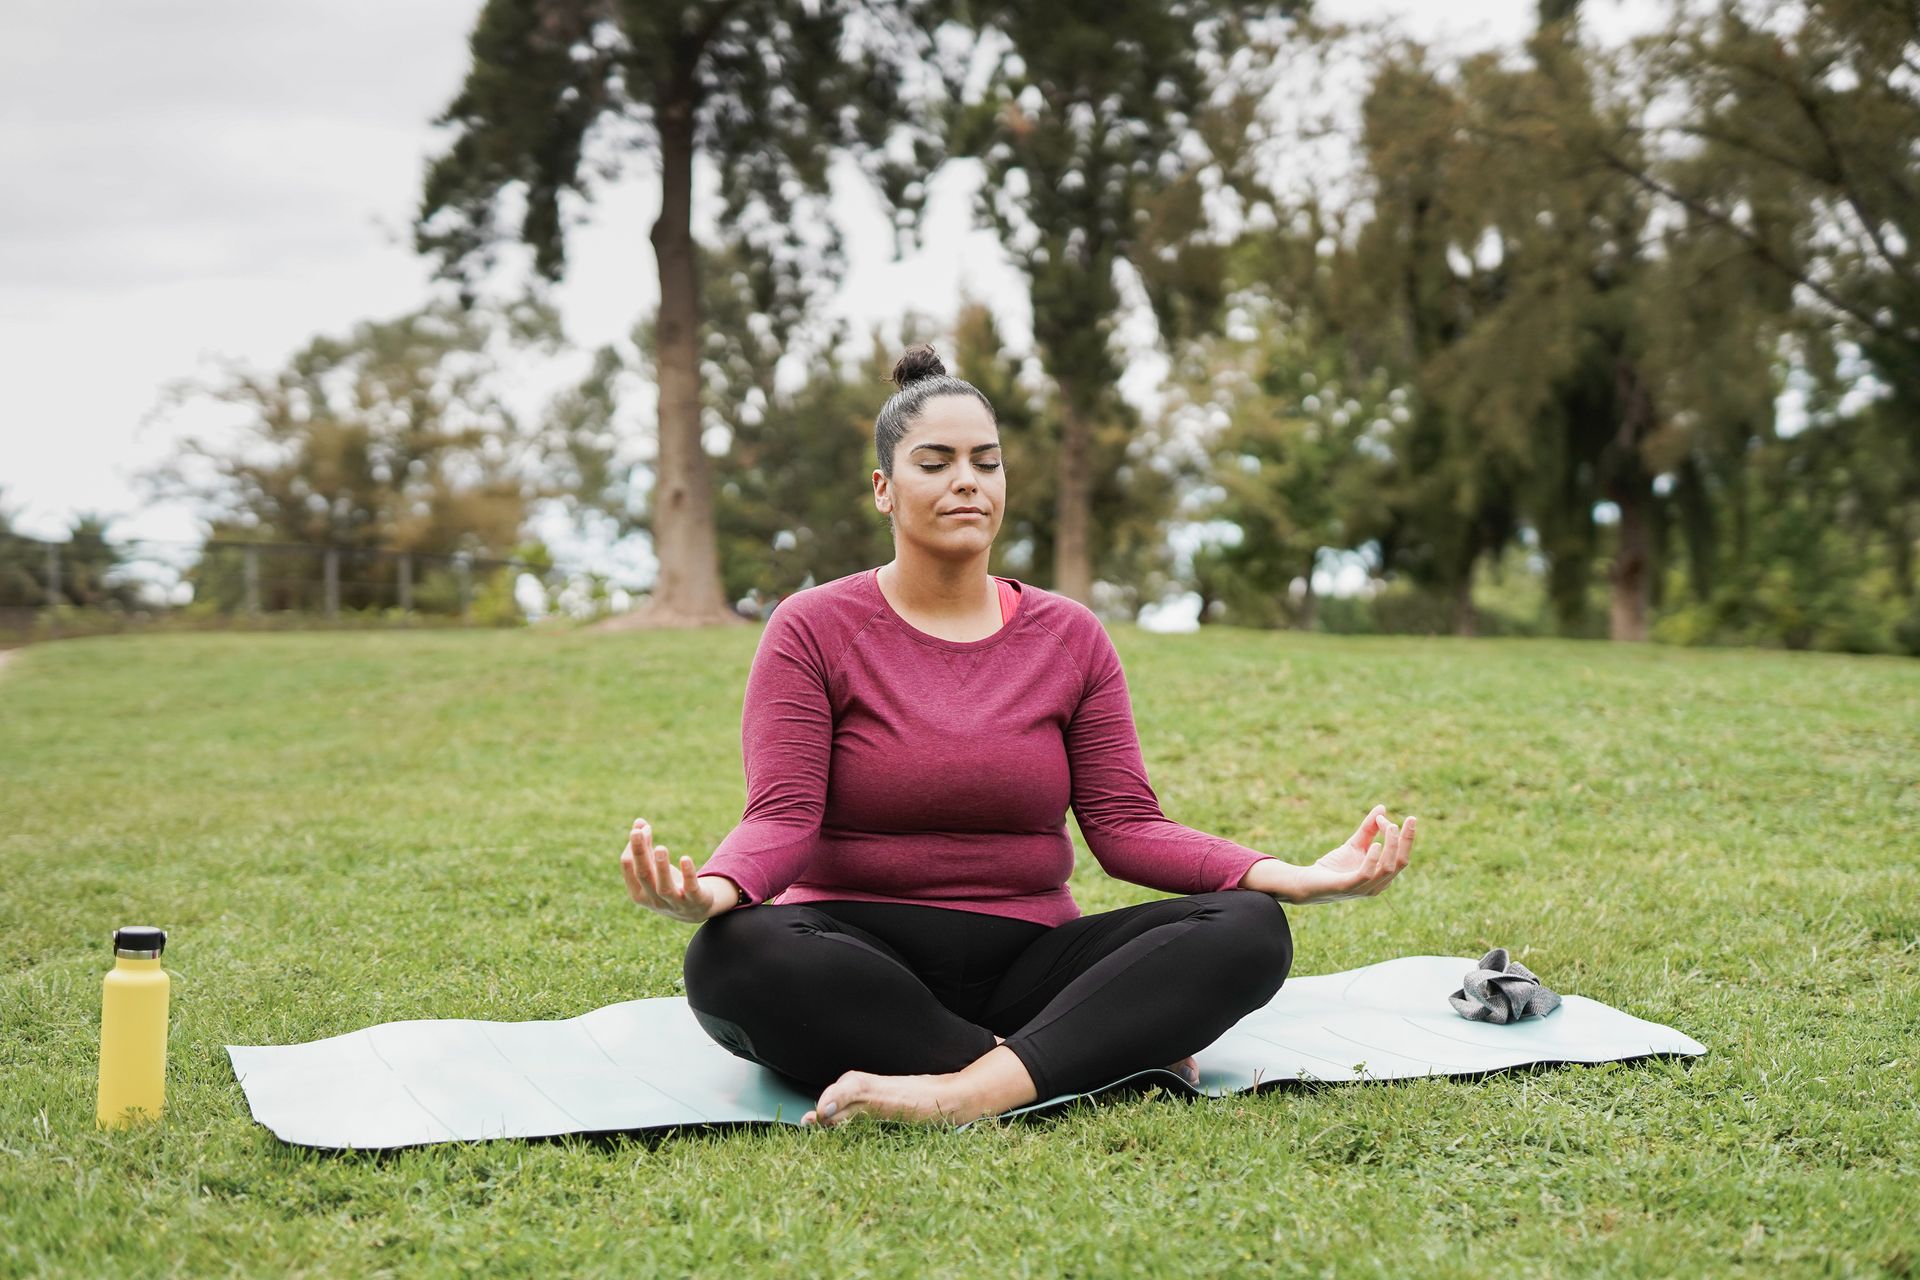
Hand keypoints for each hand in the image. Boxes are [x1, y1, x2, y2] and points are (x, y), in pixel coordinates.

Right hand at [619, 818, 718, 923]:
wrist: (694, 909)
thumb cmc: (669, 884)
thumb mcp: (655, 868)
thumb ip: (646, 847)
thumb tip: (639, 822)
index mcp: (638, 892)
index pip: (629, 868)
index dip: (633, 847)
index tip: (641, 828)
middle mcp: (653, 900)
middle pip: (643, 875)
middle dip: (640, 853)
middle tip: (638, 832)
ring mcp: (674, 903)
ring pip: (664, 887)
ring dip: (661, 866)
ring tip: (660, 848)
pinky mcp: (695, 901)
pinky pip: (691, 889)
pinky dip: (688, 874)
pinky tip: (685, 858)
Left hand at [1288, 805, 1414, 904]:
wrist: (1308, 883)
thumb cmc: (1334, 866)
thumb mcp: (1355, 844)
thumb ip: (1369, 829)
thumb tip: (1382, 807)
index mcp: (1382, 876)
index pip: (1402, 857)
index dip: (1404, 837)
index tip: (1398, 817)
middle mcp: (1378, 885)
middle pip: (1401, 862)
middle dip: (1406, 840)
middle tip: (1409, 819)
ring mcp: (1364, 888)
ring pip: (1388, 868)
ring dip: (1391, 846)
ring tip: (1390, 826)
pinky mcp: (1347, 887)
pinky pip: (1366, 874)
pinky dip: (1372, 859)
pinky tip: (1375, 844)